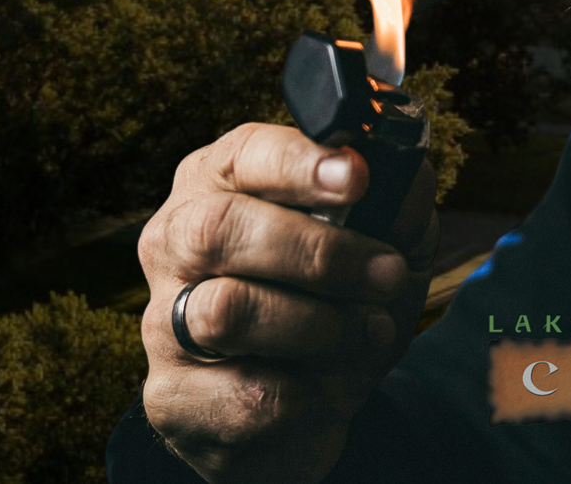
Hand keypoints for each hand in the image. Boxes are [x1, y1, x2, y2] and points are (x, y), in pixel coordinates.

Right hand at [134, 122, 438, 482]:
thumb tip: (407, 168)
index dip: (298, 163)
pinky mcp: (171, 396)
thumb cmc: (328, 309)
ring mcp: (163, 322)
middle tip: (385, 274)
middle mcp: (173, 245)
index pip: (243, 155)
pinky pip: (249, 394)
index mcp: (215, 187)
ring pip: (230, 311)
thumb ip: (395, 207)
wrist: (292, 414)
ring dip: (321, 326)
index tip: (357, 176)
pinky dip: (312, 395)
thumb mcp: (378, 251)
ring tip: (365, 333)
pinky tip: (328, 389)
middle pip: (219, 227)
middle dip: (316, 252)